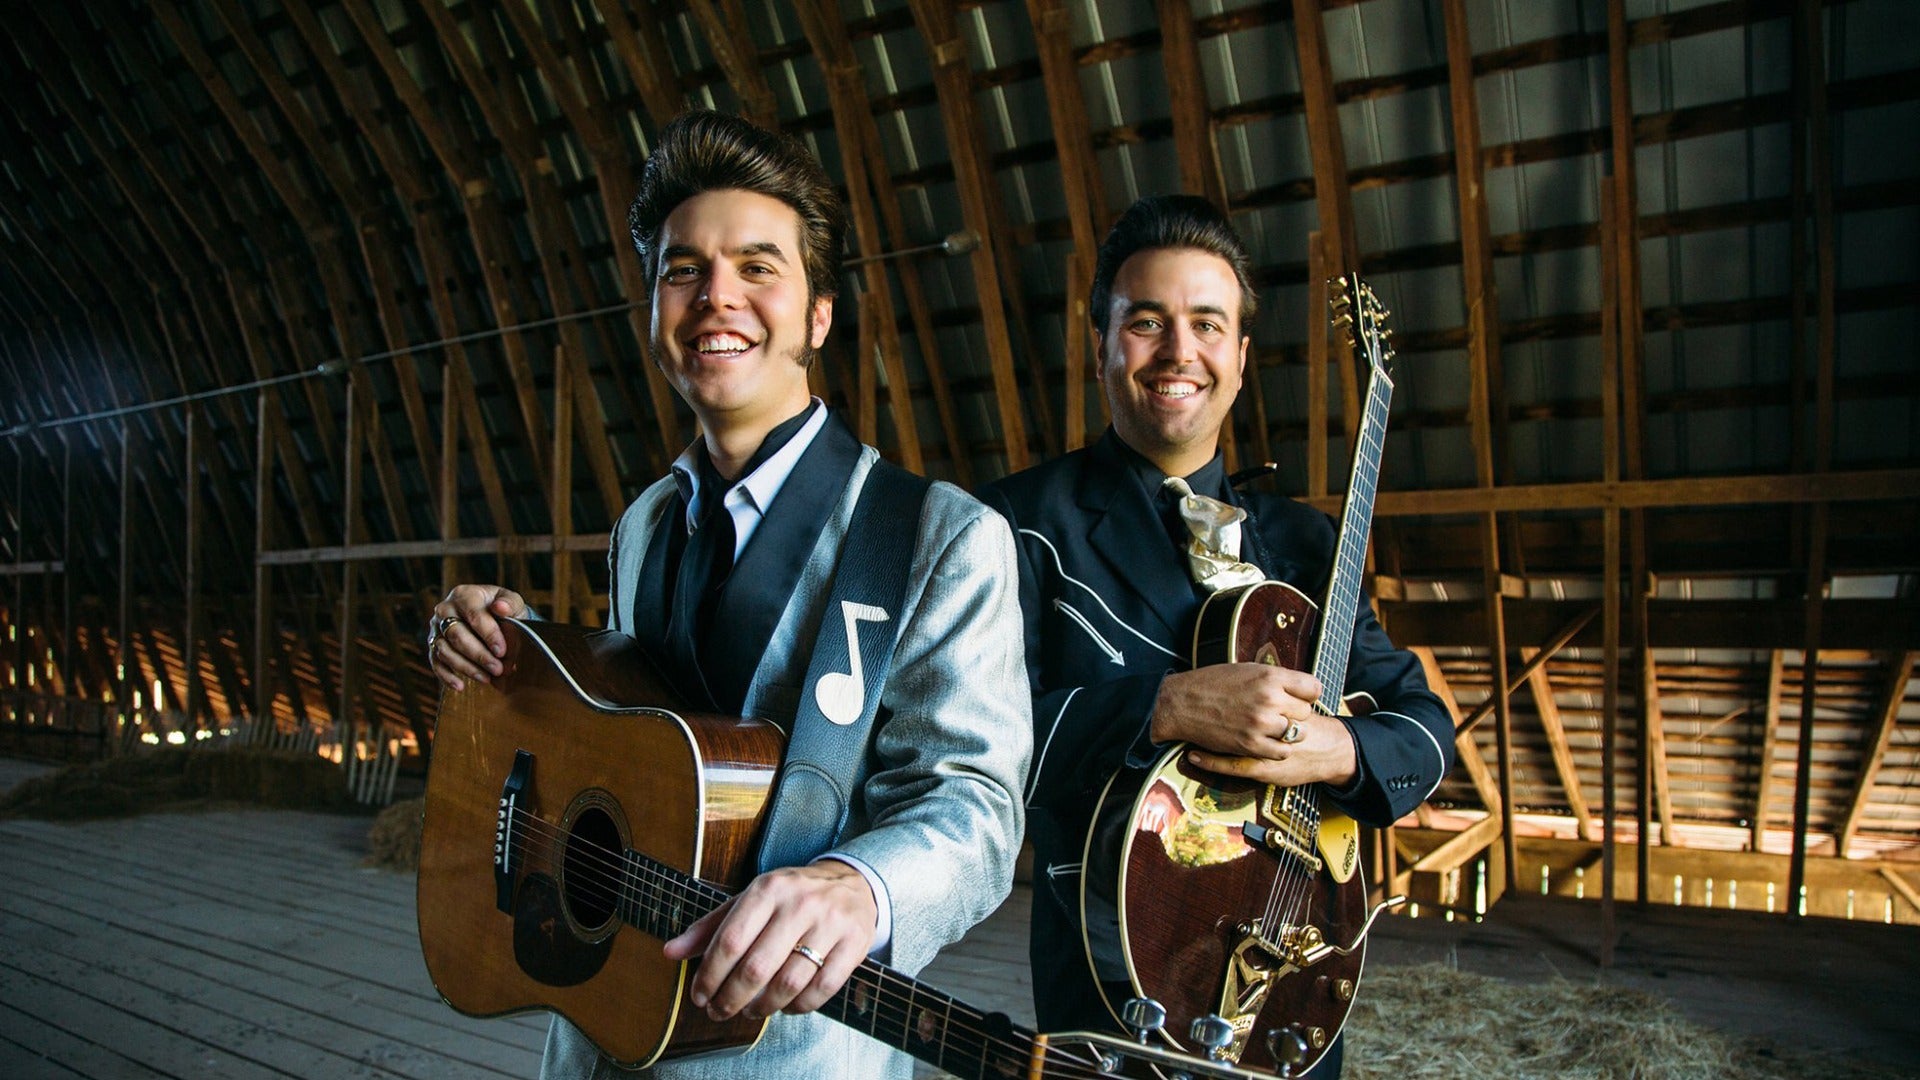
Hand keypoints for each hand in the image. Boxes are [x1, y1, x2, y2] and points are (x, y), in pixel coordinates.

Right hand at [427, 585, 527, 690]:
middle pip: (457, 635)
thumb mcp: (512, 602)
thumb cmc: (503, 609)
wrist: (493, 617)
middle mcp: (445, 609)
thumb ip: (510, 603)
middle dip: (478, 655)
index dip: (488, 634)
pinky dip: (446, 676)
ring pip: (445, 650)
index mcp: (464, 595)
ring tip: (486, 678)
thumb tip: (500, 607)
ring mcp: (436, 628)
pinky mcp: (434, 645)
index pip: (473, 615)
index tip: (502, 651)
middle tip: (497, 669)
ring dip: (466, 667)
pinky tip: (460, 686)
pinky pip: (435, 662)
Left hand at [663, 861, 876, 1021]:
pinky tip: (784, 1007)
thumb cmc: (790, 897)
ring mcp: (830, 924)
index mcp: (768, 889)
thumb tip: (670, 952)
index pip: (730, 941)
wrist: (851, 883)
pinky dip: (798, 1007)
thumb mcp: (748, 901)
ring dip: (763, 1007)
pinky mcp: (854, 944)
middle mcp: (800, 903)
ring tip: (750, 1011)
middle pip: (757, 967)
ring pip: (789, 982)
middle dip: (731, 998)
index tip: (699, 996)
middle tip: (719, 1011)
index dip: (709, 976)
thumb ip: (710, 927)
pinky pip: (822, 989)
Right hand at [1149, 663, 1357, 786]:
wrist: (1181, 704)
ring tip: (1274, 728)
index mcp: (1270, 676)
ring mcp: (1260, 723)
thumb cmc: (1211, 683)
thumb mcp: (1246, 669)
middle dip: (1295, 713)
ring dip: (1288, 732)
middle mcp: (1269, 699)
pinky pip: (1281, 751)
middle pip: (1305, 712)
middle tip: (1280, 713)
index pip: (1313, 688)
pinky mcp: (1251, 744)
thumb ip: (1274, 678)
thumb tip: (1296, 687)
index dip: (1307, 694)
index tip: (1299, 697)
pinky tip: (1268, 741)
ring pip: (1297, 733)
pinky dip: (1278, 748)